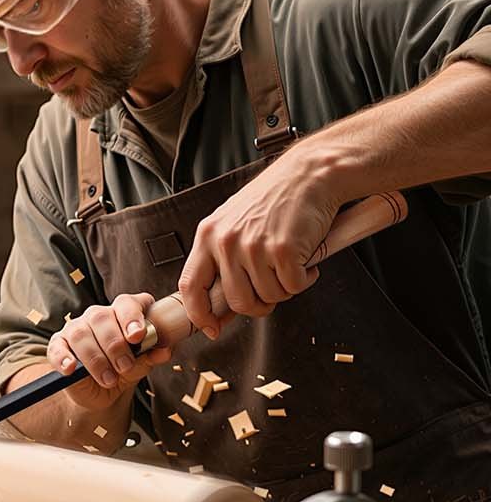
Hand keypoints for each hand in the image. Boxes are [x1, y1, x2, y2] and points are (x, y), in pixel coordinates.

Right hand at [47, 292, 172, 408]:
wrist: (101, 392)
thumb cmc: (124, 371)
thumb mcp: (141, 366)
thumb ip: (152, 356)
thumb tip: (164, 351)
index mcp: (123, 314)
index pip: (127, 303)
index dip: (132, 316)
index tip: (137, 336)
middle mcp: (98, 316)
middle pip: (102, 318)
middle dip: (115, 345)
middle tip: (124, 367)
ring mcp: (76, 329)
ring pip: (81, 334)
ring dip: (96, 359)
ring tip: (108, 379)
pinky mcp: (59, 345)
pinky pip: (58, 348)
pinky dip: (64, 358)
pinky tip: (71, 369)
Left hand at [178, 151, 341, 336]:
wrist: (311, 174)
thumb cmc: (275, 199)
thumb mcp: (233, 222)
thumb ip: (222, 258)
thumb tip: (220, 304)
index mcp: (208, 236)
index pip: (191, 287)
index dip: (200, 314)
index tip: (212, 328)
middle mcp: (227, 242)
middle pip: (237, 301)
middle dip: (259, 305)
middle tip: (273, 289)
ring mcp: (254, 247)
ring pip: (269, 297)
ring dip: (285, 288)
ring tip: (290, 264)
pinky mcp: (284, 251)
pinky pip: (294, 287)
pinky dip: (305, 279)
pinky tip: (306, 258)